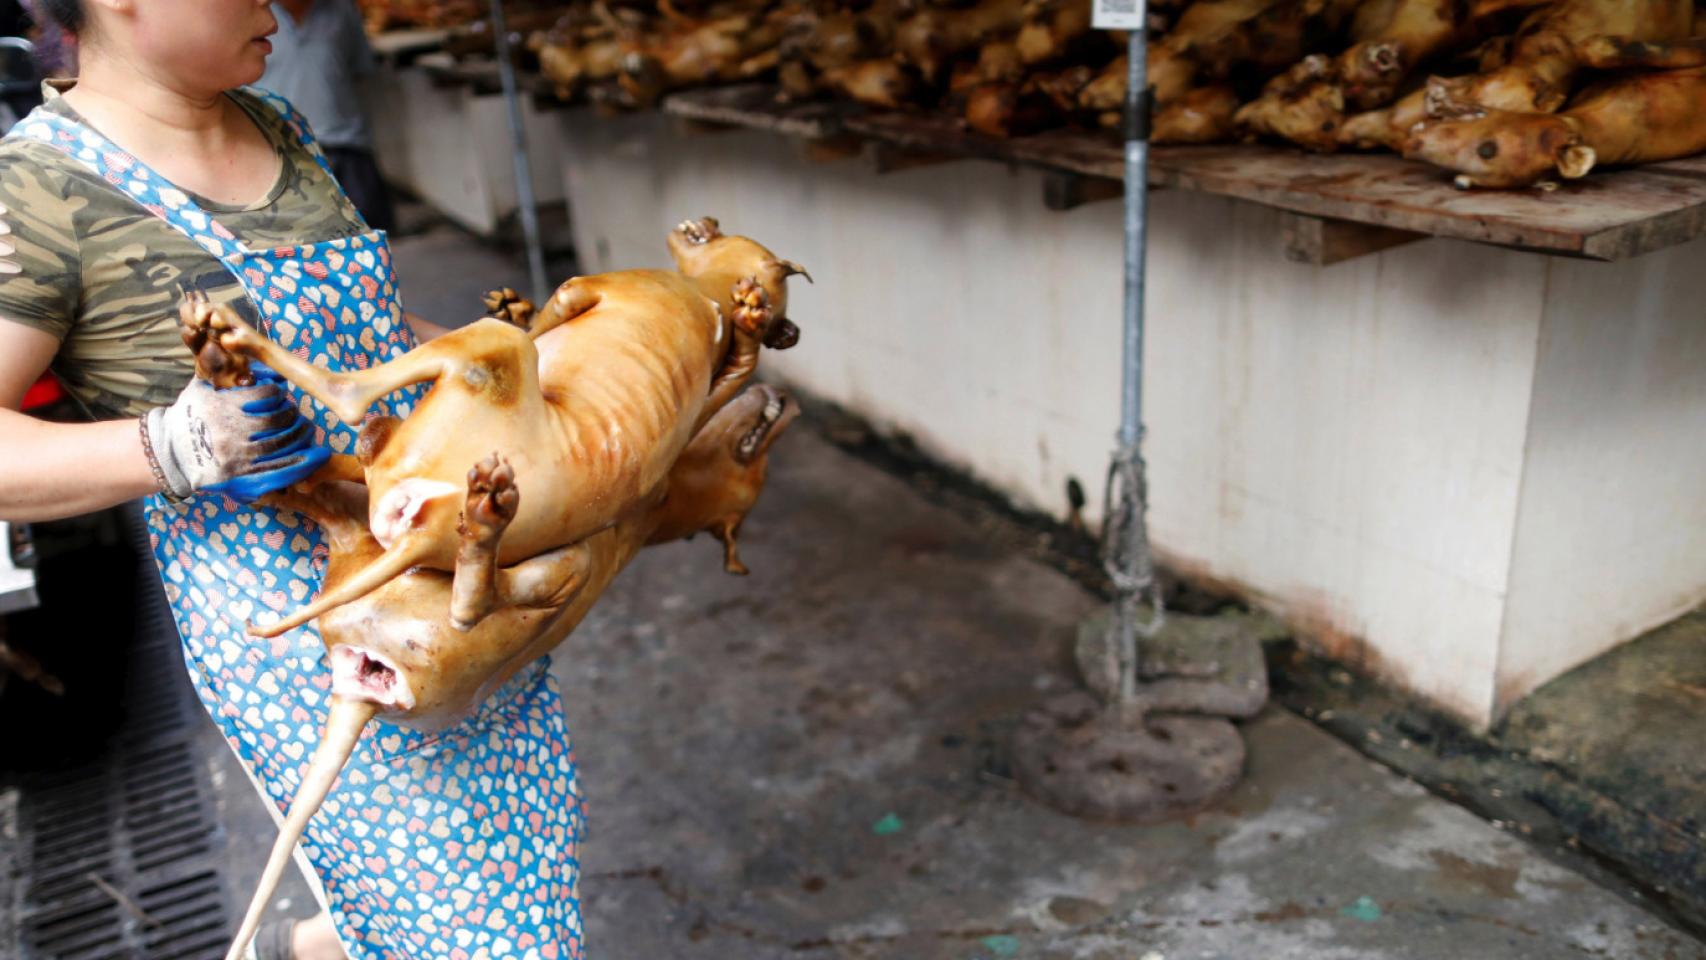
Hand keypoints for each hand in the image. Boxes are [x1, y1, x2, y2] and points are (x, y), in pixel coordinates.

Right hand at [142, 365, 328, 501]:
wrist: (169, 451)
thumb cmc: (191, 415)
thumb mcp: (204, 387)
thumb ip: (229, 371)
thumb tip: (269, 368)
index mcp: (225, 405)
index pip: (268, 395)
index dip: (281, 396)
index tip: (283, 398)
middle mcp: (232, 431)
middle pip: (280, 420)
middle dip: (296, 418)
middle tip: (301, 419)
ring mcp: (238, 456)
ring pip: (283, 445)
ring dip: (302, 438)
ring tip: (307, 433)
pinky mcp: (241, 478)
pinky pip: (280, 472)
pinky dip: (302, 464)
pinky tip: (316, 457)